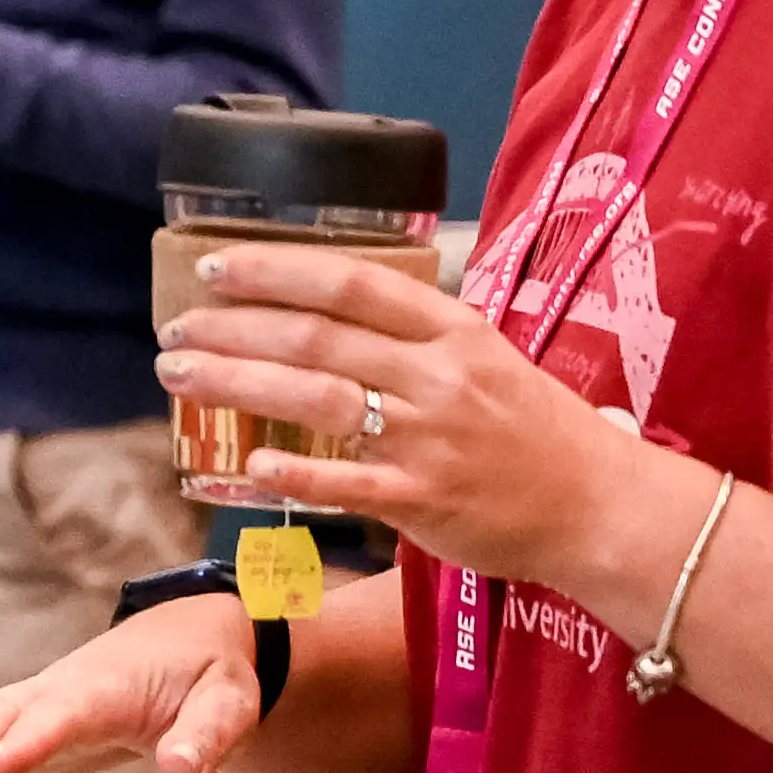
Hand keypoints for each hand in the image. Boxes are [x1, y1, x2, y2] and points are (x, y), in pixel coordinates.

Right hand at [0, 595, 268, 772]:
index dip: (29, 742)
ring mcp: (32, 705)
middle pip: (2, 717)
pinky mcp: (21, 722)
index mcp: (107, 691)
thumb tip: (182, 771)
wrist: (185, 639)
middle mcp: (57, 692)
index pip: (65, 718)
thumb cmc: (210, 674)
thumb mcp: (230, 702)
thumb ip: (207, 735)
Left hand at [153, 240, 697, 607]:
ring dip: (239, 383)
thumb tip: (324, 314)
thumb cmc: (535, 430)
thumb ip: (411, 337)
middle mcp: (438, 375)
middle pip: (318, 338)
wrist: (599, 505)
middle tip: (174, 329)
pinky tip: (248, 461)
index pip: (351, 283)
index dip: (278, 270)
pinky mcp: (427, 500)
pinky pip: (349, 481)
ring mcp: (431, 438)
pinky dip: (296, 471)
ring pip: (319, 399)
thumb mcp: (485, 357)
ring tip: (181, 377)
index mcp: (452, 330)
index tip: (218, 267)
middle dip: (234, 329)